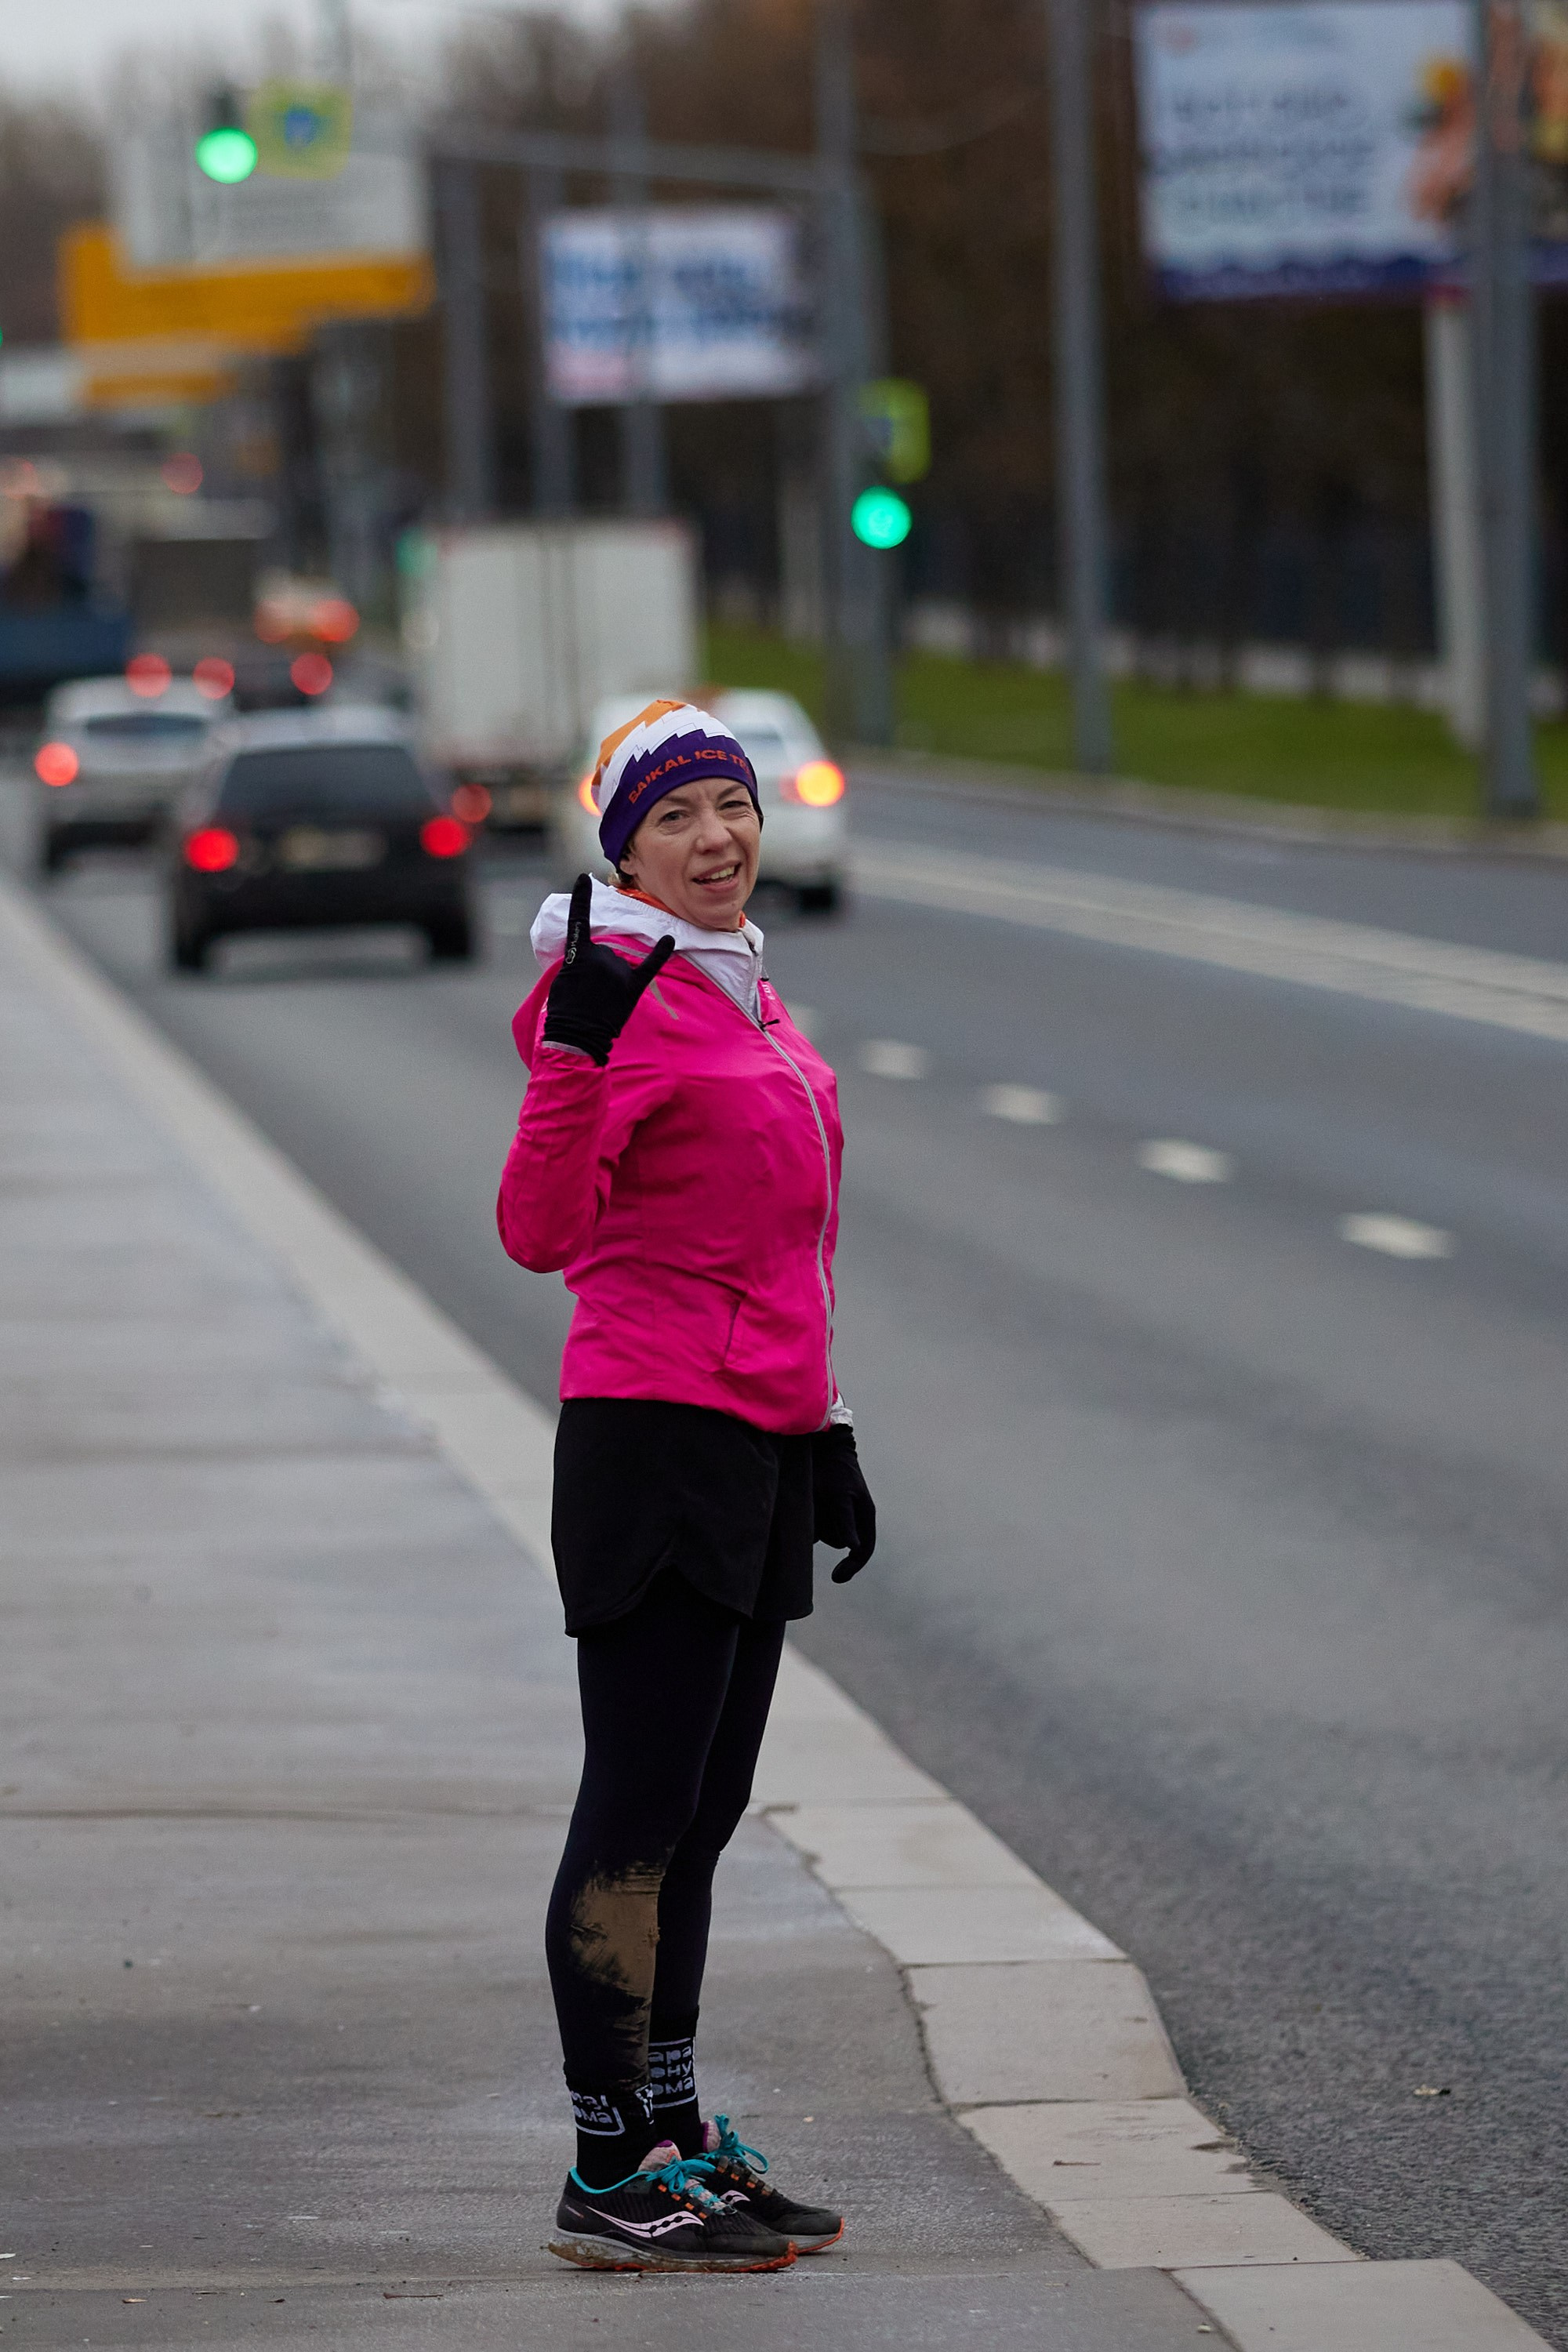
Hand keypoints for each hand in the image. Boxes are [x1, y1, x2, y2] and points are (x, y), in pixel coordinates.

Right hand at [542, 874, 673, 1065]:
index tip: (584, 878)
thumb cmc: (564, 1010)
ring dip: (613, 977)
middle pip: (604, 951)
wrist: (577, 1036)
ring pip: (619, 963)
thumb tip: (591, 958)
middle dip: (597, 968)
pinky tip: (669, 938)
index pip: (579, 921)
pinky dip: (660, 952)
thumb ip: (578, 961)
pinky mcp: (632, 987)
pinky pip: (649, 966)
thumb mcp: (562, 978)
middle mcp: (601, 956)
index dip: (582, 899)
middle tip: (587, 992)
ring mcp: (618, 971)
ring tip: (602, 1000)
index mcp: (579, 954)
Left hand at [812, 1424, 876, 1581]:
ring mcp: (837, 1513)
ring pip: (823, 1533)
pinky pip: (813, 1524)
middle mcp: (852, 1517)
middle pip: (838, 1541)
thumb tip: (854, 1547)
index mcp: (865, 1515)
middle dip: (826, 1531)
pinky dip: (808, 1518)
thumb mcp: (840, 1496)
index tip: (836, 1578)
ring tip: (813, 1497)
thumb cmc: (835, 1470)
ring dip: (815, 1523)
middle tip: (818, 1507)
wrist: (822, 1446)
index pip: (862, 1551)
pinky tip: (807, 1499)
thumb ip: (845, 1521)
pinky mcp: (822, 1508)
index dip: (852, 1567)